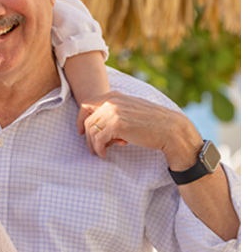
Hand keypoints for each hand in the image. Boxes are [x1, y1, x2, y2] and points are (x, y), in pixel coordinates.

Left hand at [81, 91, 201, 162]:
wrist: (169, 129)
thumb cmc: (153, 123)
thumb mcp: (132, 111)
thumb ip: (117, 112)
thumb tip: (102, 126)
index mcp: (115, 96)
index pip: (87, 104)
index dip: (81, 119)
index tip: (82, 131)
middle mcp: (112, 102)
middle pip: (88, 120)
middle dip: (88, 137)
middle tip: (94, 148)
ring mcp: (114, 112)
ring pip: (91, 131)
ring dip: (93, 145)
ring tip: (101, 152)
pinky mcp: (117, 125)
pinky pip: (98, 139)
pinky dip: (99, 149)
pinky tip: (104, 155)